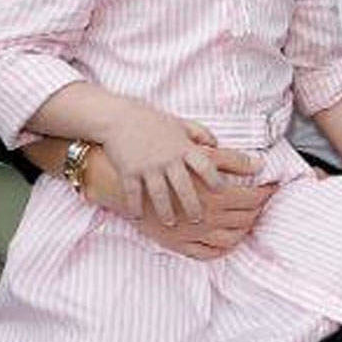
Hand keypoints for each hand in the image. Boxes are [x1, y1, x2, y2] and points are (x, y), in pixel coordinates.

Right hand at [96, 99, 222, 223]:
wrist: (118, 117)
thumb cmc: (152, 121)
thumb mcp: (180, 123)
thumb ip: (200, 134)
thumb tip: (217, 145)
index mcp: (183, 147)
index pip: (205, 166)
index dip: (215, 180)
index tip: (223, 192)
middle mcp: (168, 158)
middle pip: (185, 187)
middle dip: (192, 205)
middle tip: (199, 220)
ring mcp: (147, 166)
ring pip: (160, 194)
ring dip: (166, 211)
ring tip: (171, 223)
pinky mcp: (128, 171)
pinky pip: (133, 194)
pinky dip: (135, 207)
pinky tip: (138, 218)